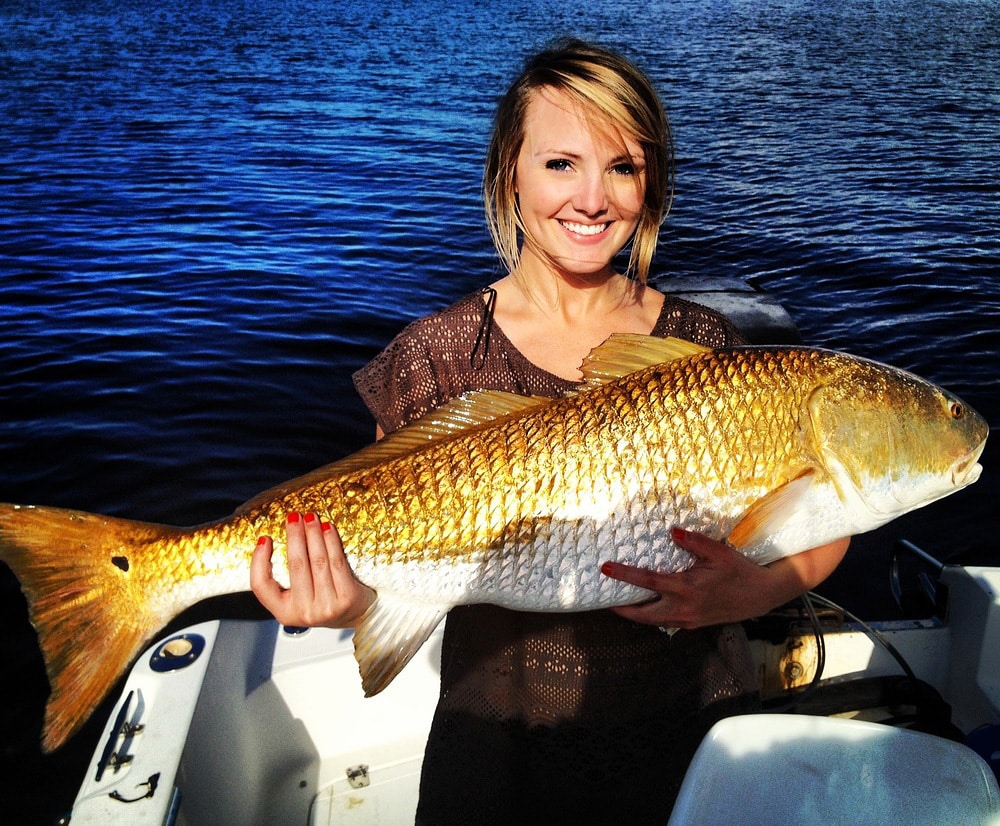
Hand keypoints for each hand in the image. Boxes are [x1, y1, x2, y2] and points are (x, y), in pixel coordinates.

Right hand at [250, 511, 375, 627]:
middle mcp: (304, 612)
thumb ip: (286, 579)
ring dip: (313, 534)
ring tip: (311, 517)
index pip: (261, 586)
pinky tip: (328, 528)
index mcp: (285, 613)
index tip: (265, 539)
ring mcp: (326, 607)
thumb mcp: (300, 597)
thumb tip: (271, 541)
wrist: (359, 615)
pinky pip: (336, 562)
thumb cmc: (326, 601)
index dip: (258, 561)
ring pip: (317, 561)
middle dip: (294, 536)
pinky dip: (331, 542)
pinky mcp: (347, 598)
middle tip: (294, 516)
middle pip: (296, 565)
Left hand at [601, 527, 846, 628]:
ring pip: (654, 621)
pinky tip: (648, 605)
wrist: (763, 595)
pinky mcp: (694, 624)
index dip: (625, 576)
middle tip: (603, 600)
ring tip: (621, 603)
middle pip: (643, 615)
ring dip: (636, 613)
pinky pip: (667, 621)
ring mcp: (689, 619)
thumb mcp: (719, 552)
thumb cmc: (741, 571)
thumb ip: (694, 542)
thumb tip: (671, 532)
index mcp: (687, 589)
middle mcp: (684, 608)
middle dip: (621, 610)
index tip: (606, 569)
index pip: (648, 583)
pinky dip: (653, 615)